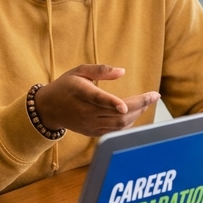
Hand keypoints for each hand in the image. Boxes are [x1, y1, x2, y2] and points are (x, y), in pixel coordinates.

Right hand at [33, 65, 160, 137]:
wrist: (49, 109)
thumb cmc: (65, 86)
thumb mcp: (79, 71)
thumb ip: (100, 70)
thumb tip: (122, 71)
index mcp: (81, 93)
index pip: (98, 100)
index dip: (112, 103)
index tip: (125, 105)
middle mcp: (86, 112)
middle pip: (116, 114)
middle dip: (139, 105)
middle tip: (153, 96)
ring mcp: (90, 124)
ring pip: (119, 124)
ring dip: (137, 114)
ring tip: (147, 102)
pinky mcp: (93, 132)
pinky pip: (115, 130)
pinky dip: (129, 123)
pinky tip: (135, 112)